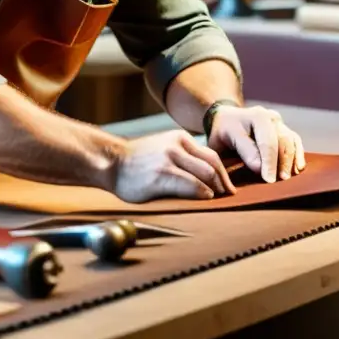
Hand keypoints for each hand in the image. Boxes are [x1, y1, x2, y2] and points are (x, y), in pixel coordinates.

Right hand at [112, 129, 236, 202]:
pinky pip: (190, 185)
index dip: (223, 173)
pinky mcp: (161, 175)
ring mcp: (169, 159)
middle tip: (228, 196)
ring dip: (215, 189)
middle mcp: (176, 146)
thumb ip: (183, 157)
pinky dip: (202, 193)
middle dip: (223, 183)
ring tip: (217, 200)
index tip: (227, 187)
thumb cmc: (137, 162)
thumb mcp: (164, 149)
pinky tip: (204, 199)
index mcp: (179, 138)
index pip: (212, 155)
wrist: (111, 162)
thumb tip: (208, 177)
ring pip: (205, 174)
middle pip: (212, 165)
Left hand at [207, 104, 305, 182]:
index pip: (266, 142)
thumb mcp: (226, 139)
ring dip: (290, 161)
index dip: (268, 163)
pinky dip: (298, 155)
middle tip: (279, 181)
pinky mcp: (284, 129)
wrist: (226, 119)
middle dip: (281, 163)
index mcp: (255, 116)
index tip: (268, 180)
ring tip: (286, 177)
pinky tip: (297, 168)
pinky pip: (295, 141)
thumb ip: (244, 151)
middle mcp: (269, 116)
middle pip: (282, 141)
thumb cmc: (223, 133)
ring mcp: (278, 122)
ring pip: (291, 141)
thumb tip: (261, 168)